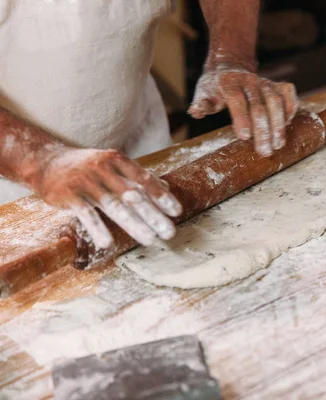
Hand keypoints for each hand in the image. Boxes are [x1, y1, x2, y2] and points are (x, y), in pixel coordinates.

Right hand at [30, 147, 181, 248]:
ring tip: (150, 240)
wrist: (45, 162)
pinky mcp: (68, 195)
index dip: (161, 196)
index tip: (177, 211)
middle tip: (169, 232)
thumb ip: (137, 176)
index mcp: (117, 160)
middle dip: (153, 215)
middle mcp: (103, 169)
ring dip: (134, 225)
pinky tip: (108, 244)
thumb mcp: (112, 164)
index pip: (144, 179)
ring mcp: (85, 182)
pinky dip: (98, 229)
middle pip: (133, 195)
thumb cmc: (87, 166)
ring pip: (114, 206)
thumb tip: (166, 188)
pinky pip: (86, 214)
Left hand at [188, 65, 298, 156]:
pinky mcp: (277, 85)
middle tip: (265, 151)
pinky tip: (287, 125)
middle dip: (263, 130)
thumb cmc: (215, 86)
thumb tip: (195, 111)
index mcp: (228, 82)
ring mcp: (265, 82)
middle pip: (259, 105)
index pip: (236, 99)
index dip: (241, 117)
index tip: (245, 137)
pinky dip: (291, 108)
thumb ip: (201, 103)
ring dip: (279, 124)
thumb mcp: (203, 93)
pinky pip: (288, 94)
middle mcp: (249, 80)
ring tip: (278, 144)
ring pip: (276, 101)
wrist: (230, 68)